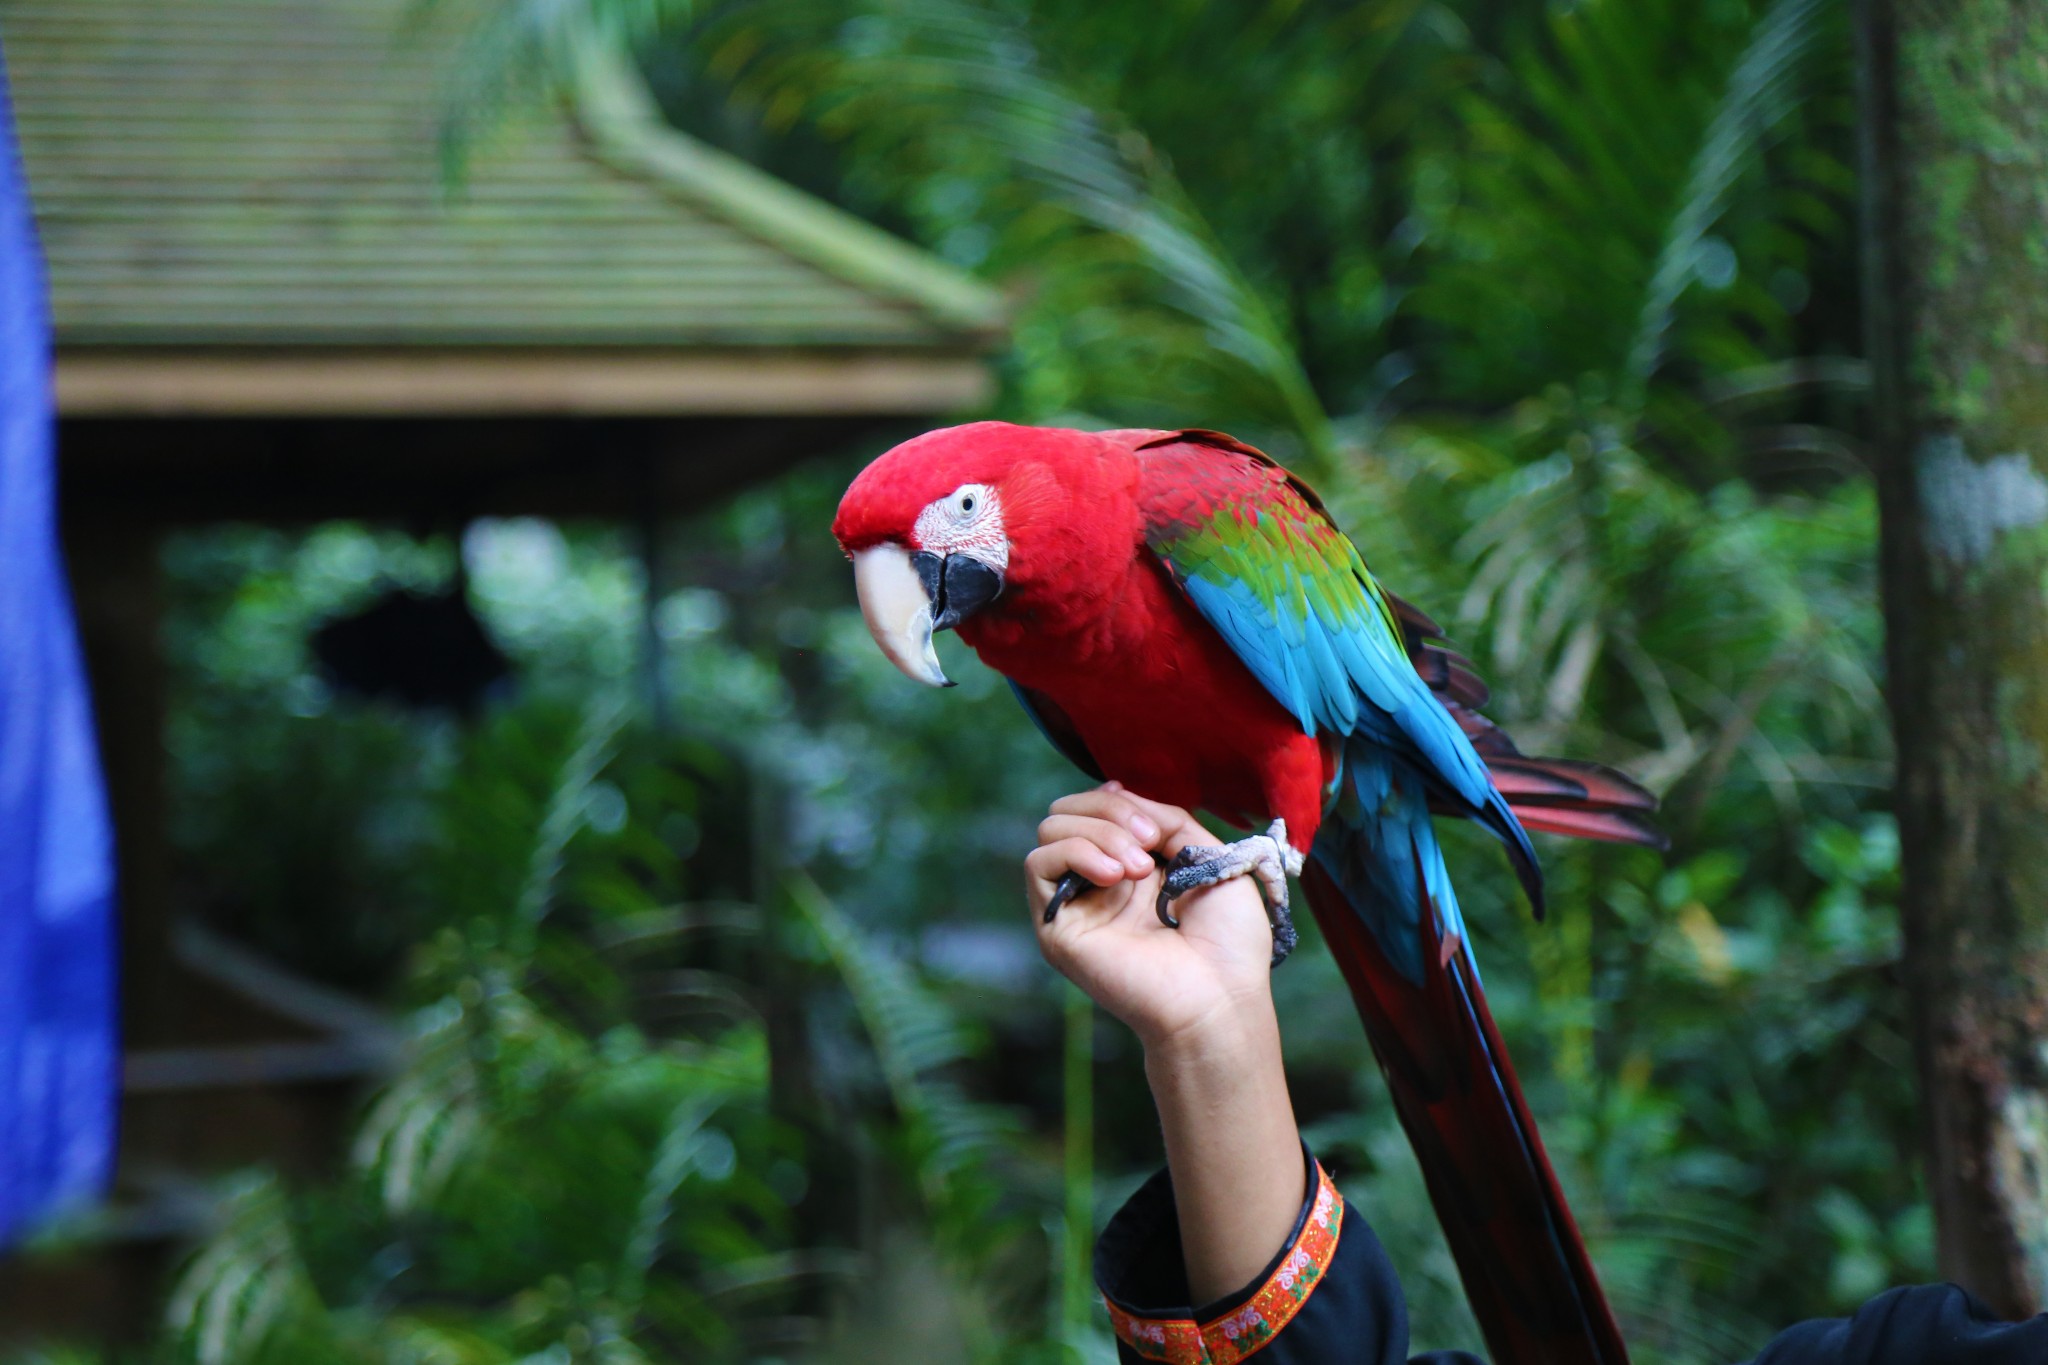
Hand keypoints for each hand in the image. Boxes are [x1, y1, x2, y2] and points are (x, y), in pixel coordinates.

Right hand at [1025, 783, 1275, 1048]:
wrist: (1219, 998)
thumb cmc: (1229, 941)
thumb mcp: (1209, 855)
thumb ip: (1166, 818)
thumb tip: (1118, 792)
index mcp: (1137, 866)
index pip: (1099, 808)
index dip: (1118, 799)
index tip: (1152, 820)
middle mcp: (1101, 882)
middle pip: (1070, 811)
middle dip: (1109, 810)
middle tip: (1150, 843)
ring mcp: (1078, 904)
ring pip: (1051, 830)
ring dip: (1097, 832)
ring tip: (1138, 867)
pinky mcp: (1058, 927)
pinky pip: (1038, 864)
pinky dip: (1074, 852)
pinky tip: (1114, 876)